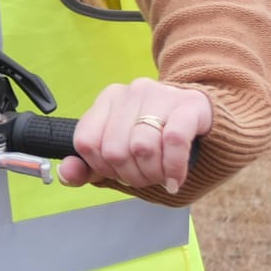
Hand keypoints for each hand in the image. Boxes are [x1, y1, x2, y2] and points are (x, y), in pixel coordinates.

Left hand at [60, 79, 212, 195]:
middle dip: (131, 175)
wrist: (204, 118)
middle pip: (115, 150)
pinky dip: (174, 167)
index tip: (119, 172)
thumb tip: (66, 172)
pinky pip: (174, 140)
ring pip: (143, 147)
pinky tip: (175, 179)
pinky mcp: (189, 104)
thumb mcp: (119, 154)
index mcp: (108, 99)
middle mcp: (131, 91)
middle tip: (147, 176)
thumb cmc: (157, 139)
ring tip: (162, 176)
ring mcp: (161, 94)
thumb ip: (88, 167)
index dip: (102, 167)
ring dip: (154, 174)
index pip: (86, 143)